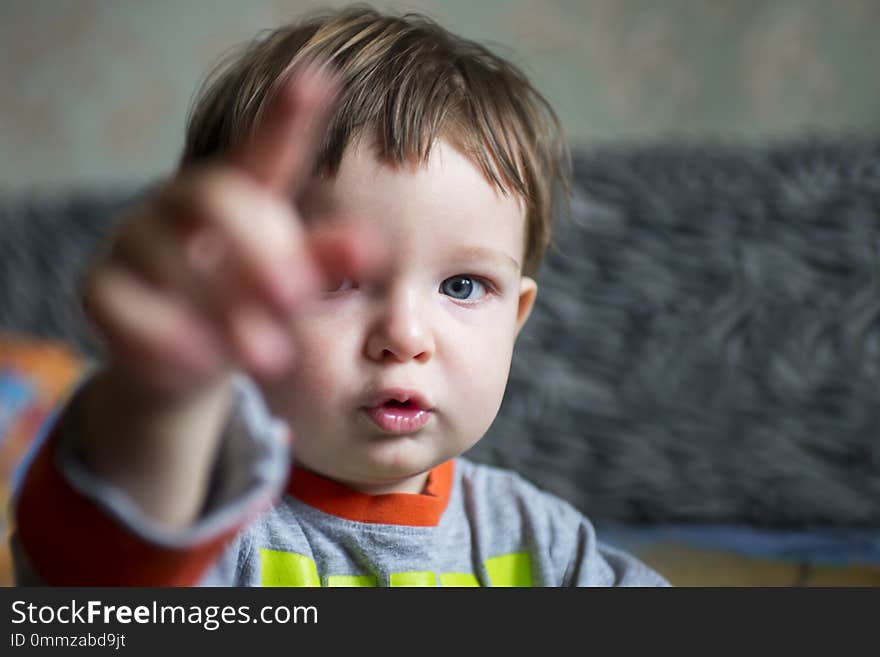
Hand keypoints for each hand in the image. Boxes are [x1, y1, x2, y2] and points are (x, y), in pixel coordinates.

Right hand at [82, 61, 374, 397]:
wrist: (185, 358)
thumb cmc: (249, 302)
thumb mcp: (293, 281)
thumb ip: (325, 260)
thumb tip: (372, 247)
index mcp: (239, 193)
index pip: (264, 148)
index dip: (288, 115)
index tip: (317, 78)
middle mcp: (180, 204)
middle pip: (212, 198)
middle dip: (258, 248)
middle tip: (297, 295)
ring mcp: (133, 241)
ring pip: (164, 256)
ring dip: (220, 308)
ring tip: (271, 356)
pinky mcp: (100, 289)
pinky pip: (122, 305)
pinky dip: (165, 337)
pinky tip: (203, 362)